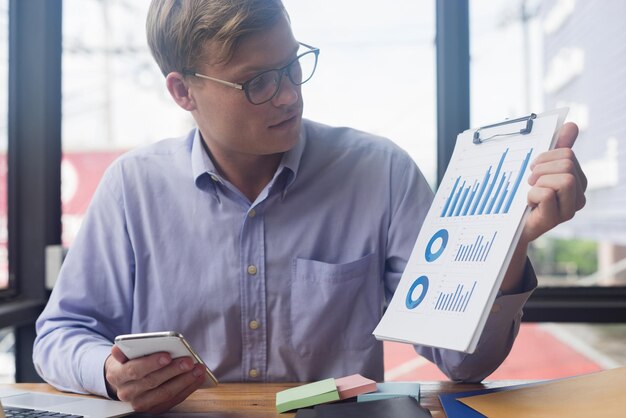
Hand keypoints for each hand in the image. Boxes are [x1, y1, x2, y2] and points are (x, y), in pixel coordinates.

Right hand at [104, 345, 205, 413]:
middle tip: (188, 361)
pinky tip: (197, 378)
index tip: (168, 355)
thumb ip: (124, 349)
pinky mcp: (154, 409)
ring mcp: (140, 403)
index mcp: (117, 375)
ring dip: (184, 381)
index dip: (151, 363)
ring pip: (165, 393)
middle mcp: (127, 393)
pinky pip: (173, 400)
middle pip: (152, 382)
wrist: (125, 380)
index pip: (134, 370)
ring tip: (198, 368)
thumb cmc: (129, 361)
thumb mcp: (124, 353)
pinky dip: (188, 388)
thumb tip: (118, 348)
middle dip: (173, 371)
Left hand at [500, 122, 586, 293]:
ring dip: (540, 181)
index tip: (533, 168)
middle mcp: (578, 195)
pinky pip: (547, 194)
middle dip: (542, 168)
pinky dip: (532, 195)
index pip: (568, 154)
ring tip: (530, 190)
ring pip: (565, 179)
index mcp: (577, 180)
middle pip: (568, 164)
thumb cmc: (522, 194)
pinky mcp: (554, 219)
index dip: (546, 156)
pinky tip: (528, 203)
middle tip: (530, 180)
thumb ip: (556, 148)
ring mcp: (568, 209)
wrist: (507, 224)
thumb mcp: (538, 168)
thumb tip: (571, 125)